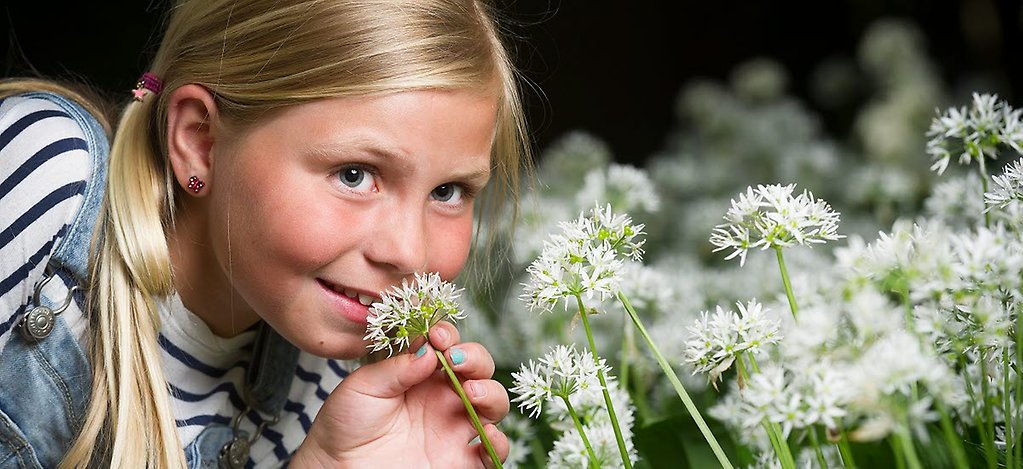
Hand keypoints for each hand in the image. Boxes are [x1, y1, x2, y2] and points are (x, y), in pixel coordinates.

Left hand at [291, 322, 509, 467]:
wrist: (336, 468)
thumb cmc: (345, 425)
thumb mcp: (362, 386)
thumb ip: (396, 367)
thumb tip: (429, 351)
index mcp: (422, 374)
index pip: (449, 345)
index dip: (449, 336)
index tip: (437, 337)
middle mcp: (443, 398)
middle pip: (478, 369)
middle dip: (475, 358)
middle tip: (456, 361)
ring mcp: (454, 428)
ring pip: (493, 403)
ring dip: (490, 392)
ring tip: (471, 393)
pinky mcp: (460, 460)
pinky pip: (493, 452)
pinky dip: (498, 442)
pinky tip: (485, 434)